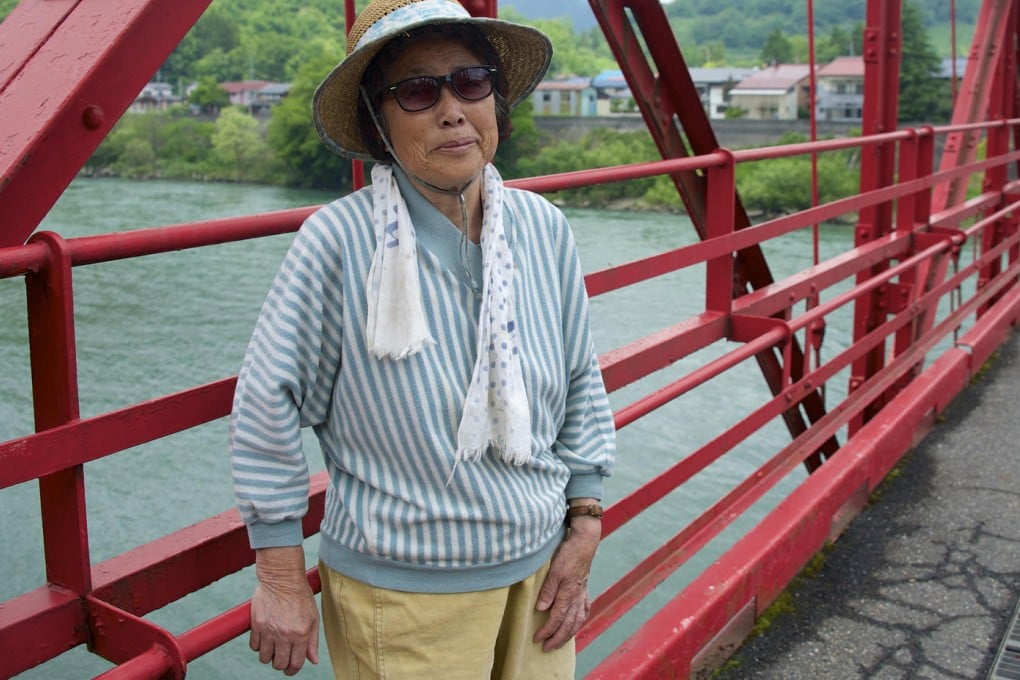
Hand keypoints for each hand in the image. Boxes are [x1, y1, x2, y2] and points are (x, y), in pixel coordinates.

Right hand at [249, 546, 319, 675]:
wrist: (282, 578)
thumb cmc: (300, 596)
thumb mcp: (313, 618)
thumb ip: (313, 641)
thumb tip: (313, 660)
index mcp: (301, 634)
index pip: (295, 663)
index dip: (292, 670)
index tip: (290, 668)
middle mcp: (285, 634)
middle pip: (278, 664)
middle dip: (280, 664)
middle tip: (281, 657)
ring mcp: (269, 630)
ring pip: (264, 657)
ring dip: (268, 655)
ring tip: (273, 646)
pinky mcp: (256, 624)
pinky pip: (254, 646)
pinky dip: (258, 645)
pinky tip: (264, 637)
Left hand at [533, 516, 600, 650]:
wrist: (585, 543)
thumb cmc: (568, 554)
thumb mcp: (554, 570)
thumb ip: (548, 591)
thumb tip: (541, 610)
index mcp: (568, 594)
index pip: (557, 619)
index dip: (547, 631)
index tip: (537, 639)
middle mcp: (577, 597)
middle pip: (568, 625)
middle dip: (557, 638)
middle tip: (546, 648)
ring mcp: (582, 594)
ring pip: (577, 621)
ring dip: (568, 634)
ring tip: (559, 642)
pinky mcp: (584, 589)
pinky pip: (584, 611)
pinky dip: (579, 621)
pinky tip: (576, 625)